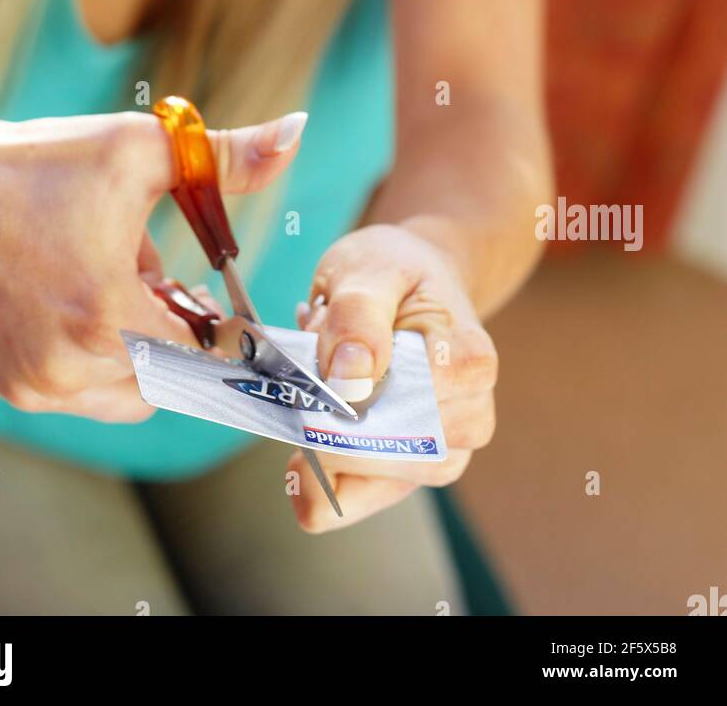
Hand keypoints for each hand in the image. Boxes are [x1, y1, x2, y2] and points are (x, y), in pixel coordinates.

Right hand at [0, 89, 305, 422]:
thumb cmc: (39, 164)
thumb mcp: (139, 150)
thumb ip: (227, 155)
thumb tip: (297, 131)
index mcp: (109, 317)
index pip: (206, 355)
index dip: (222, 328)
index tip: (219, 300)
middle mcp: (70, 368)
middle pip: (173, 380)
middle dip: (181, 336)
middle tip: (164, 281)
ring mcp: (37, 386)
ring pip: (130, 394)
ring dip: (143, 353)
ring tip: (119, 286)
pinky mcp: (13, 388)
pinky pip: (85, 393)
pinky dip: (101, 359)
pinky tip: (83, 301)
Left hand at [288, 222, 496, 531]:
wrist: (413, 285)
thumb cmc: (395, 274)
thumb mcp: (371, 268)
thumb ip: (358, 315)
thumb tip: (349, 379)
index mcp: (469, 362)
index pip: (409, 398)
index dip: (350, 377)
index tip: (323, 332)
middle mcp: (469, 420)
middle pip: (383, 447)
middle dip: (325, 408)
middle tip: (312, 353)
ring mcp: (441, 456)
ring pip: (362, 481)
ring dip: (319, 435)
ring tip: (318, 382)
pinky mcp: (403, 475)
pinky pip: (347, 501)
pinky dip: (312, 475)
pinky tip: (299, 448)